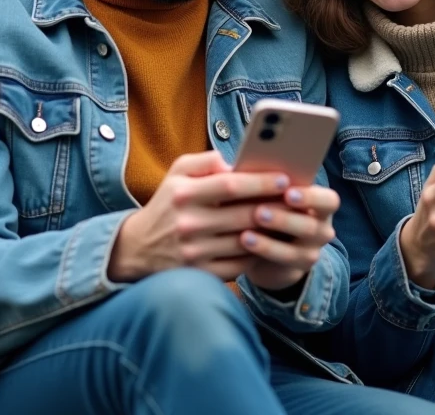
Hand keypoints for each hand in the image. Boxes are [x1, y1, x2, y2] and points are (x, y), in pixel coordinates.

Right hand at [107, 151, 290, 282]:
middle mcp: (187, 223)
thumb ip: (205, 161)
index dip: (260, 182)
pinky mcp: (200, 273)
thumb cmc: (168, 203)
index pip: (230, 185)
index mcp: (183, 194)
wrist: (138, 248)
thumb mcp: (177, 174)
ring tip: (290, 221)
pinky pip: (240, 265)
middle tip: (297, 200)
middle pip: (243, 215)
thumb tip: (236, 162)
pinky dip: (258, 254)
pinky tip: (270, 243)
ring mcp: (194, 252)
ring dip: (271, 233)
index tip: (284, 179)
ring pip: (246, 242)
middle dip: (274, 207)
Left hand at [240, 185, 340, 291]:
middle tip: (259, 210)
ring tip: (247, 229)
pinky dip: (263, 249)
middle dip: (285, 218)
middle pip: (312, 225)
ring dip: (269, 240)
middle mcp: (321, 229)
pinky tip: (244, 240)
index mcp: (319, 204)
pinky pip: (283, 261)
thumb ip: (267, 181)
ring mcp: (311, 251)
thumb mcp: (270, 194)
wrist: (267, 248)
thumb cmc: (267, 207)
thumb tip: (246, 166)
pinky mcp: (297, 268)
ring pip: (298, 247)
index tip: (287, 191)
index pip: (329, 200)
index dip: (310, 196)